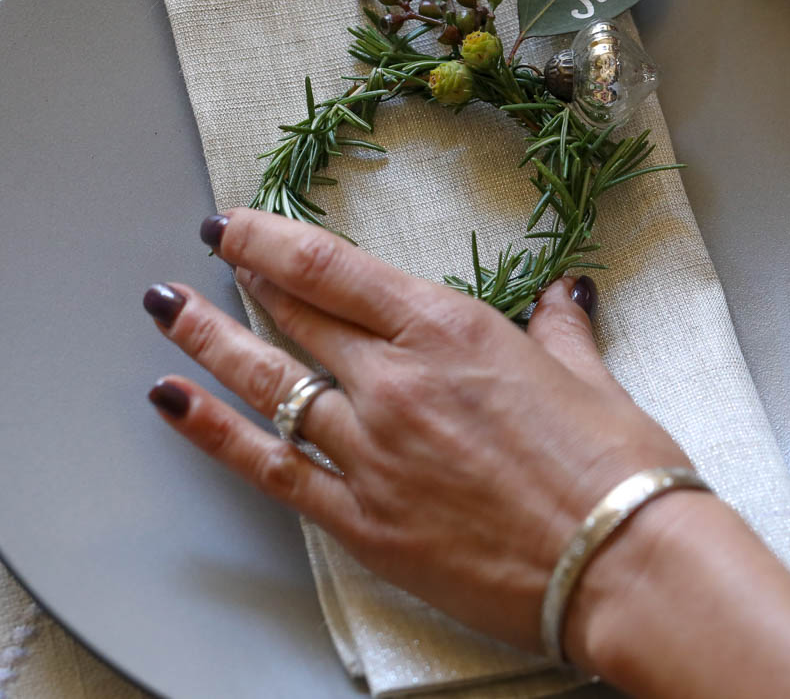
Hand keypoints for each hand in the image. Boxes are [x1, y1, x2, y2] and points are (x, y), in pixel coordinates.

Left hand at [140, 209, 696, 657]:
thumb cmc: (619, 471)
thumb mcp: (590, 378)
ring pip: (269, 383)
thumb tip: (563, 296)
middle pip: (296, 318)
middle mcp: (396, 383)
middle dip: (241, 279)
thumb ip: (558, 331)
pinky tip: (172, 404)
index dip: (272, 239)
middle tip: (203, 256)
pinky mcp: (362, 523)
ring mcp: (370, 453)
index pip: (334, 270)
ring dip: (209, 343)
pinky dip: (214, 434)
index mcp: (451, 332)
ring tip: (165, 311)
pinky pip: (270, 468)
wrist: (624, 567)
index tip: (237, 223)